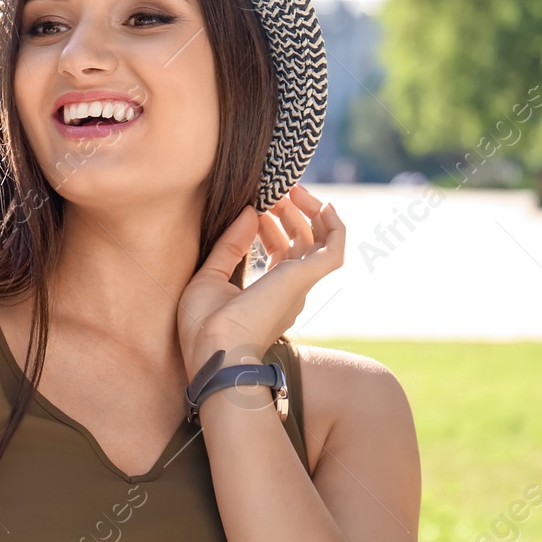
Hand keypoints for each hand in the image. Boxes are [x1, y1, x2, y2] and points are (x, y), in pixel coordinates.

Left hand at [177, 185, 344, 377]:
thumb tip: (249, 211)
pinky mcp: (305, 278)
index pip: (281, 255)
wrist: (216, 351)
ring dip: (308, 212)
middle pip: (301, 245)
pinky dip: (334, 226)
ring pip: (319, 243)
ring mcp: (300, 285)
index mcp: (269, 296)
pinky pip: (335, 249)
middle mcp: (290, 291)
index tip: (258, 206)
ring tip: (291, 190)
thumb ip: (230, 245)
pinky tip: (323, 205)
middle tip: (274, 192)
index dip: (273, 227)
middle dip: (289, 214)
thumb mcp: (209, 277)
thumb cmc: (205, 327)